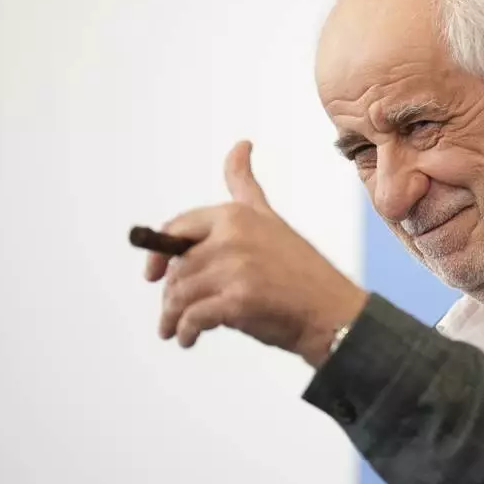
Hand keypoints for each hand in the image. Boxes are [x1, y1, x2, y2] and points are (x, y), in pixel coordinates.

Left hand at [143, 140, 367, 366]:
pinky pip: (193, 318)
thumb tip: (240, 144)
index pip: (178, 229)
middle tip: (169, 316)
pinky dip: (185, 332)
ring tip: (175, 331)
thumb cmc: (299, 271)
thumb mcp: (270, 220)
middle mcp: (233, 236)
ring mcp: (236, 268)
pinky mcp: (238, 301)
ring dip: (172, 318)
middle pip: (177, 267)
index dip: (157, 253)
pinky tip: (187, 339)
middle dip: (170, 295)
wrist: (332, 312)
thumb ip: (245, 186)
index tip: (151, 276)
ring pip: (180, 294)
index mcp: (236, 215)